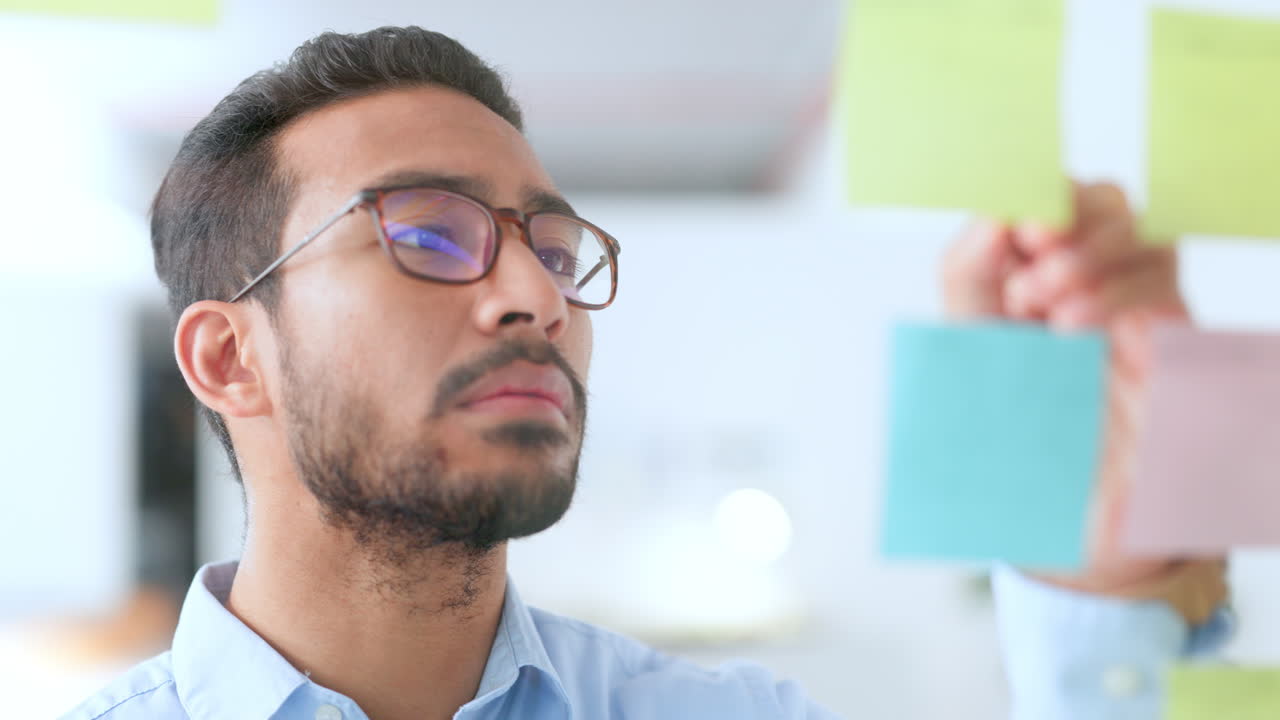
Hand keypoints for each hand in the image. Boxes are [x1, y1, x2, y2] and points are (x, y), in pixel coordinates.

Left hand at [943, 181, 1226, 623]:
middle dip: (1080, 236)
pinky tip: (1101, 339)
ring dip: (1105, 273)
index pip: (1076, 204)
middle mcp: (1112, 289)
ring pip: (1158, 257)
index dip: (1057, 202)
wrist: (1050, 522)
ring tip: (1053, 319)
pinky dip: (1141, 317)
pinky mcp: (1180, 375)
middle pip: (1121, 215)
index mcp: (1060, 272)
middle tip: (1031, 288)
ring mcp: (1150, 328)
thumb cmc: (1010, 428)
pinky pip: (1181, 323)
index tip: (1025, 231)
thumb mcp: (970, 343)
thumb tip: (992, 219)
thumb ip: (969, 275)